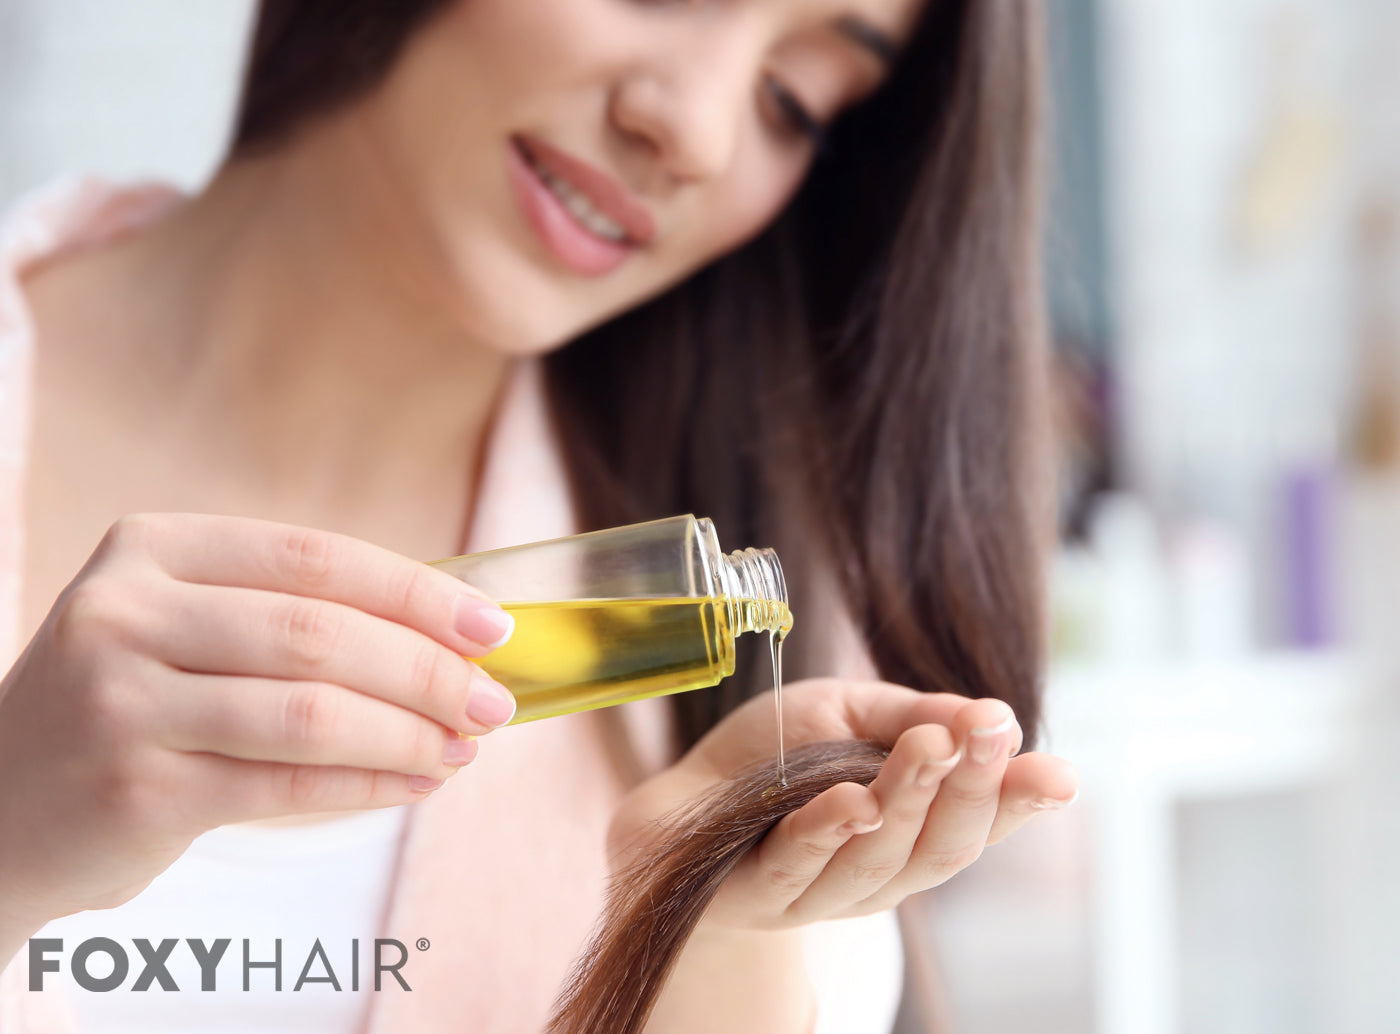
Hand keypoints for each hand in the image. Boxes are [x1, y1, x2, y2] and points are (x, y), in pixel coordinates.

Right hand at [0, 513, 515, 933]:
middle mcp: (126, 613)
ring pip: (310, 713)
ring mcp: (121, 702)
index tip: (491, 626)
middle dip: (427, 670)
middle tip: (493, 702)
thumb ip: (294, 615)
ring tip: (462, 748)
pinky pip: (286, 785)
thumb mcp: (183, 628)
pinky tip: (414, 784)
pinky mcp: (133, 790)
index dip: (417, 593)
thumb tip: (452, 636)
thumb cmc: (129, 705)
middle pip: (319, 634)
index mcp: (152, 550)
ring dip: (408, 734)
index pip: (316, 558)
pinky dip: (368, 785)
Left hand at [608, 677, 1078, 930]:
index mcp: (909, 834)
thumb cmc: (770, 759)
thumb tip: (994, 715)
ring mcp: (818, 892)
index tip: (1060, 775)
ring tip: (929, 747)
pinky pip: (798, 866)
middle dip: (971, 789)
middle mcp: (876, 874)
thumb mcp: (848, 714)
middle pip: (940, 848)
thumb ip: (915, 714)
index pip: (977, 827)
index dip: (1019, 804)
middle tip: (990, 735)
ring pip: (879, 859)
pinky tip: (852, 800)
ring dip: (910, 800)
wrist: (676, 802)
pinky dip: (828, 833)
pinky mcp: (758, 892)